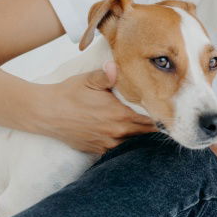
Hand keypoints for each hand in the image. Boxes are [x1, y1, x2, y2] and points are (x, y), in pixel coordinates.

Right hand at [34, 60, 157, 155]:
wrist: (44, 113)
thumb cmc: (68, 94)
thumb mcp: (89, 80)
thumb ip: (108, 74)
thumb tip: (116, 66)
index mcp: (120, 114)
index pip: (152, 119)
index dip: (163, 117)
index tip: (172, 113)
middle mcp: (117, 131)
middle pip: (146, 133)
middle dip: (156, 128)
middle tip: (167, 121)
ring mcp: (107, 143)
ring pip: (134, 143)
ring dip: (141, 136)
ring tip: (151, 129)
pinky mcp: (97, 149)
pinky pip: (118, 149)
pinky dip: (126, 144)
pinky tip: (129, 137)